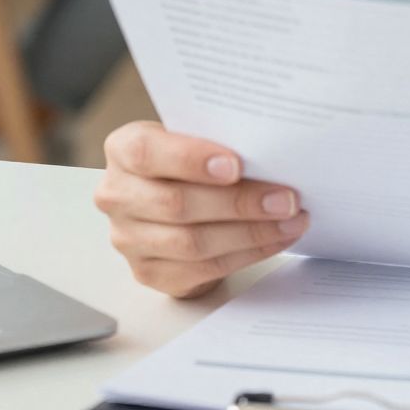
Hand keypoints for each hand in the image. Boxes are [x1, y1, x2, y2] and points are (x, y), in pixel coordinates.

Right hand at [95, 121, 308, 297]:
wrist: (178, 197)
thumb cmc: (194, 160)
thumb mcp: (199, 137)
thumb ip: (220, 140)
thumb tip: (273, 152)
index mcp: (124, 149)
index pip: (147, 153)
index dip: (191, 160)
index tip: (236, 165)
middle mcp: (118, 195)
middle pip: (176, 204)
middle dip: (239, 203)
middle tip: (286, 199)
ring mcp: (129, 239)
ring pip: (192, 242)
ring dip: (251, 233)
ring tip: (292, 220)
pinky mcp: (149, 272)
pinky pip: (203, 269)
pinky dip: (248, 254)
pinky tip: (277, 239)